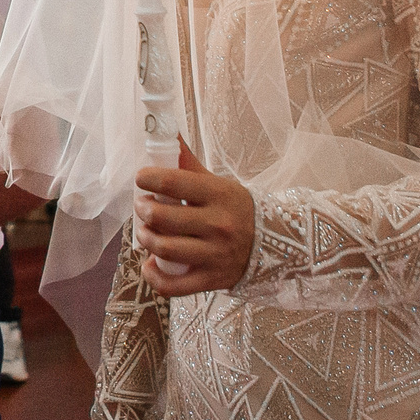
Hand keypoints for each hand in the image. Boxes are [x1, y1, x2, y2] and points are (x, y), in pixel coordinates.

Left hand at [133, 142, 255, 295]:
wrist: (277, 245)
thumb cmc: (238, 210)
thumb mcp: (219, 183)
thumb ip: (189, 163)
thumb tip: (166, 133)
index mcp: (218, 195)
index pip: (172, 183)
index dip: (147, 179)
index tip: (142, 179)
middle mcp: (217, 225)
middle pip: (161, 217)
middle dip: (142, 209)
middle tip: (142, 205)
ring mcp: (214, 255)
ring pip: (163, 248)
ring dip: (145, 238)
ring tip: (145, 230)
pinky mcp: (212, 280)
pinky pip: (173, 285)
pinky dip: (153, 276)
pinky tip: (150, 264)